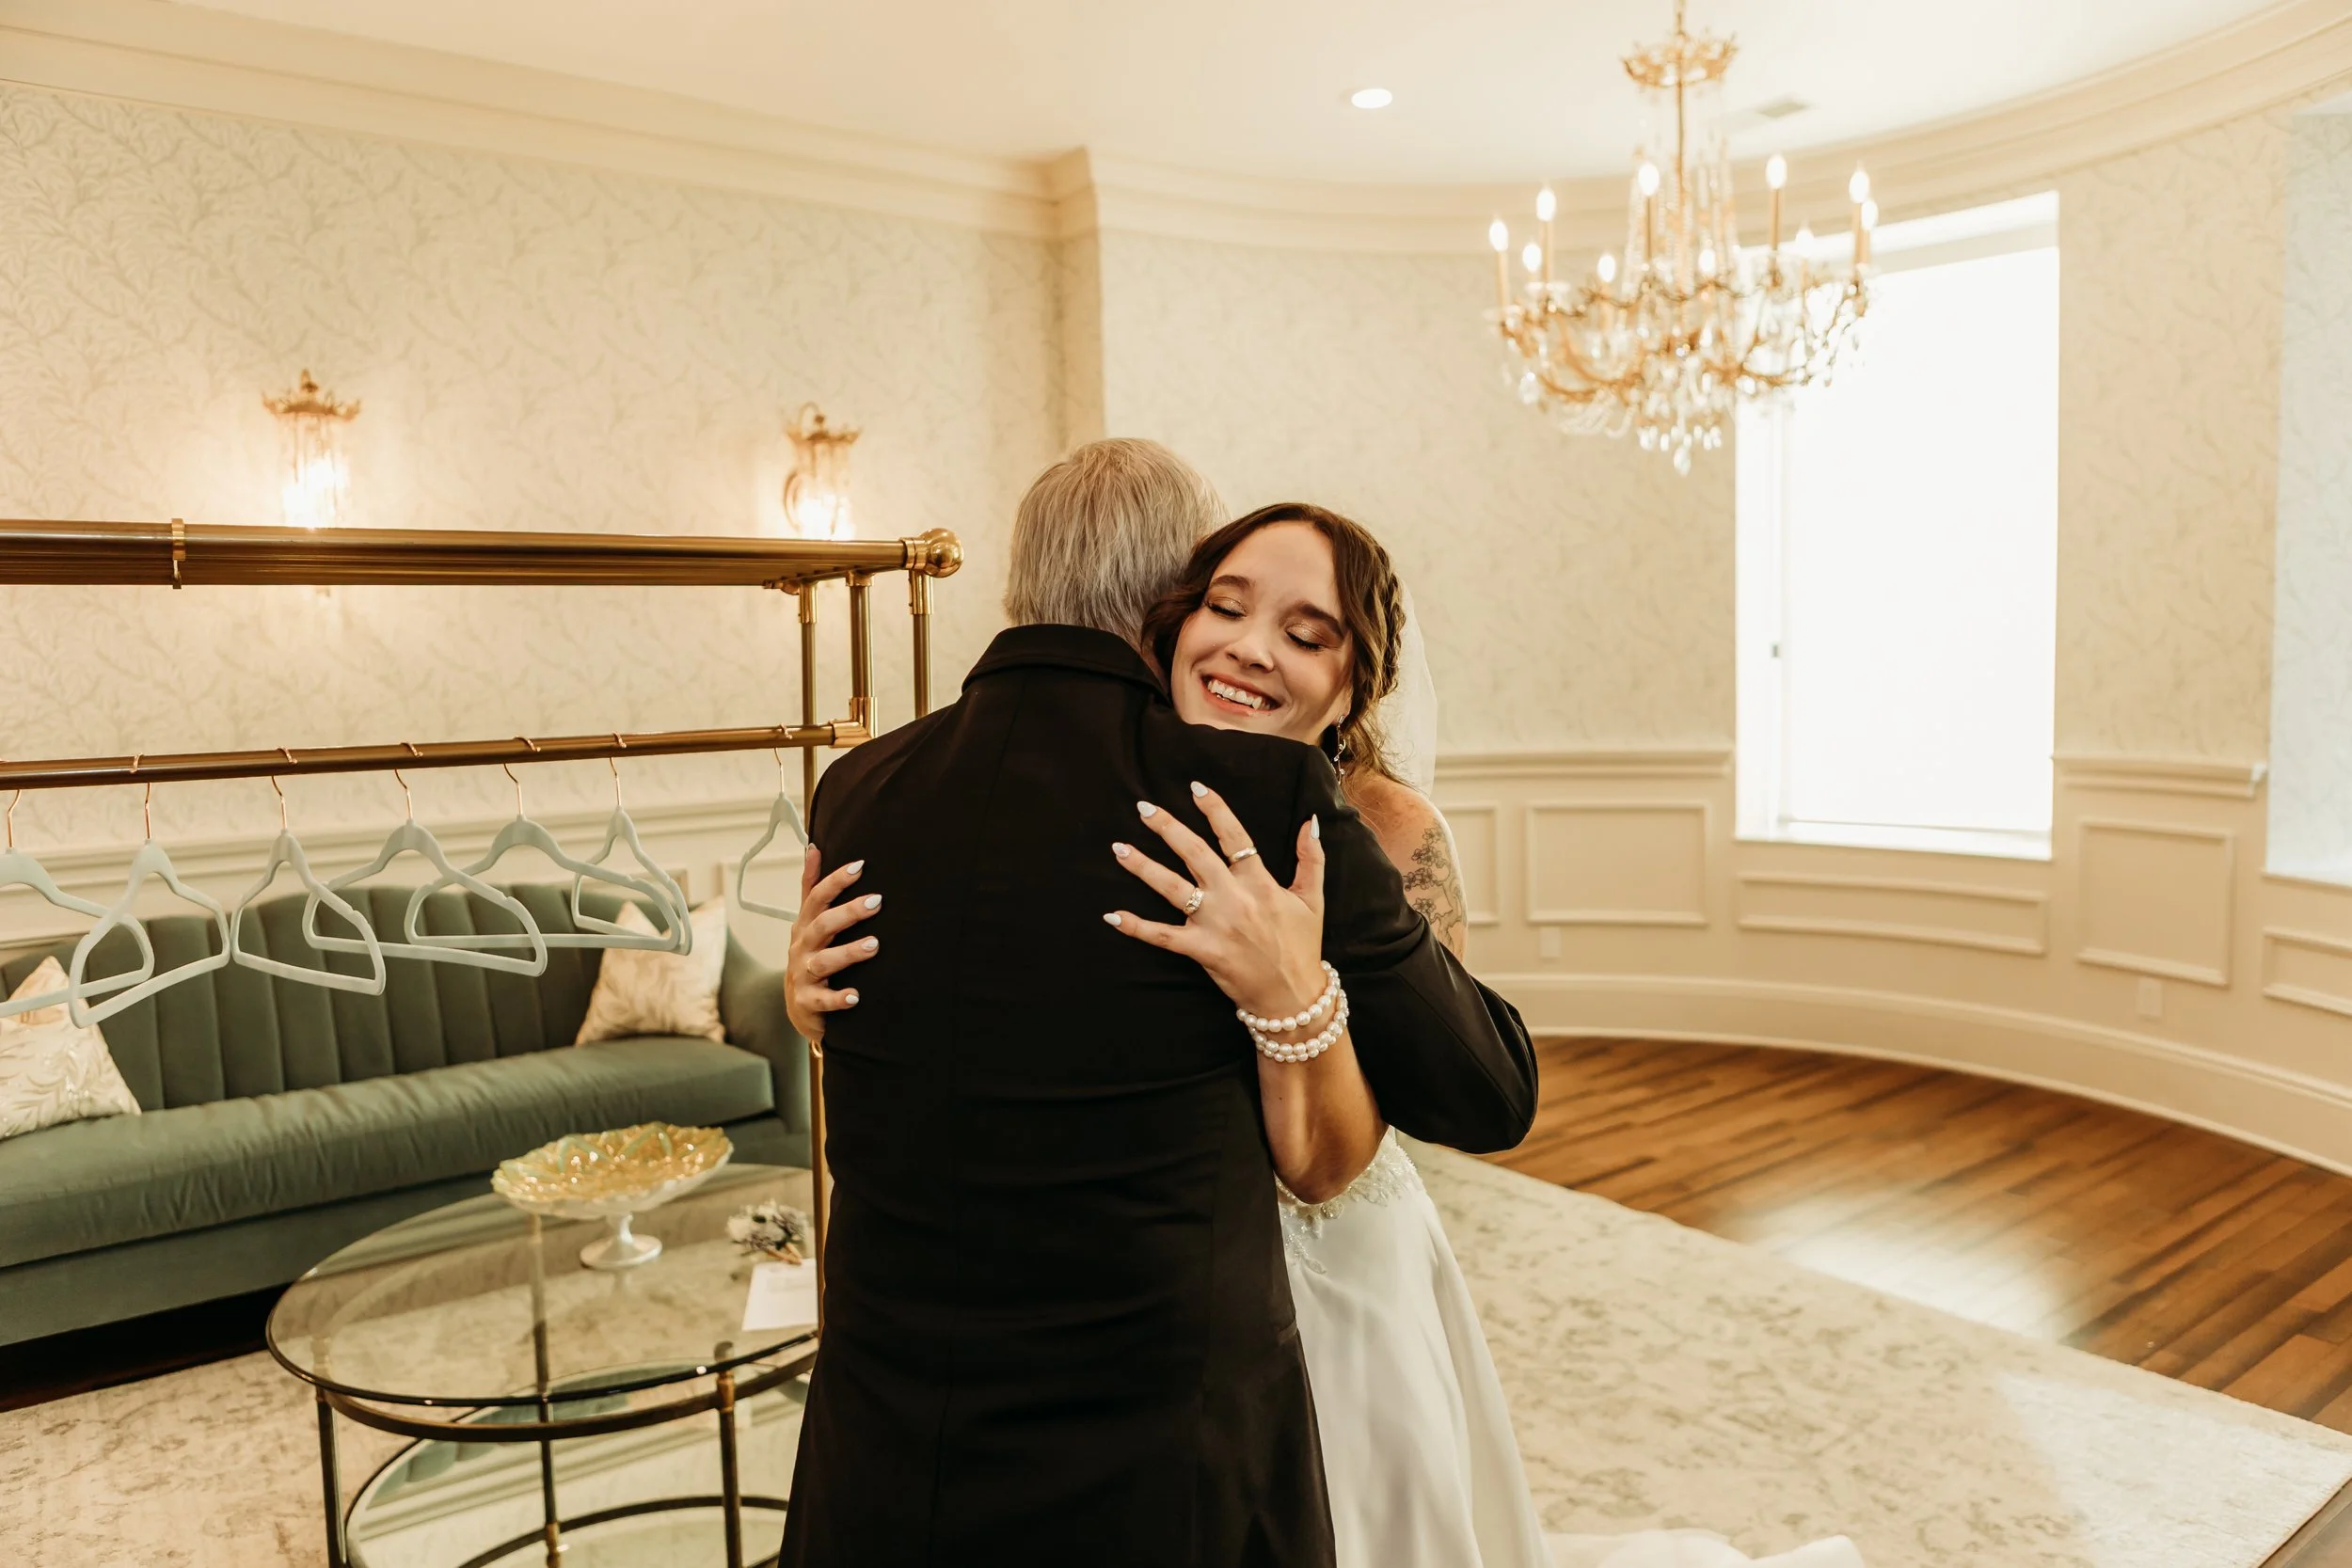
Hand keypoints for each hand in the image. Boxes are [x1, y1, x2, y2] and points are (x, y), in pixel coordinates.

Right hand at [784, 845, 880, 1050]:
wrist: (801, 1008)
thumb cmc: (811, 957)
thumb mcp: (808, 922)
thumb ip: (811, 888)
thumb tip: (813, 847)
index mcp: (805, 926)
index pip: (816, 898)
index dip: (835, 881)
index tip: (860, 866)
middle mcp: (802, 948)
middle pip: (822, 925)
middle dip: (848, 912)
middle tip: (877, 901)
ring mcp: (803, 975)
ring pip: (824, 961)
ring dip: (849, 952)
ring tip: (874, 945)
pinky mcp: (807, 1002)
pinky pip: (823, 1000)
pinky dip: (838, 998)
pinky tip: (855, 996)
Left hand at [1104, 780, 1326, 1023]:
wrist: (1293, 996)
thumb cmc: (1302, 946)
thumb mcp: (1312, 899)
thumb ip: (1311, 858)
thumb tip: (1311, 821)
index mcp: (1259, 882)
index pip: (1234, 837)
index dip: (1215, 810)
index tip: (1195, 788)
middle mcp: (1233, 898)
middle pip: (1195, 854)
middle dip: (1167, 827)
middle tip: (1143, 807)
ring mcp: (1214, 924)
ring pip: (1172, 888)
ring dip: (1143, 867)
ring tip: (1119, 849)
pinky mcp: (1201, 950)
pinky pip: (1162, 936)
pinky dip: (1136, 927)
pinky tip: (1112, 915)